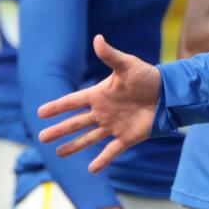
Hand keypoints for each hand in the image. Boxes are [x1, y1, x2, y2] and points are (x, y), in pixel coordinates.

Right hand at [36, 35, 159, 172]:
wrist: (169, 93)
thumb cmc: (147, 76)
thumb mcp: (127, 65)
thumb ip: (111, 56)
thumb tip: (98, 38)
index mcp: (100, 95)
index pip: (73, 101)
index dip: (57, 107)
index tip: (39, 112)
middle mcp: (104, 111)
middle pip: (76, 122)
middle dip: (59, 130)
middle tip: (41, 138)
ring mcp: (114, 125)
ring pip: (89, 137)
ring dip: (74, 145)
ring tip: (58, 153)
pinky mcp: (127, 137)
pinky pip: (112, 150)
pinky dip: (102, 160)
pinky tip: (91, 169)